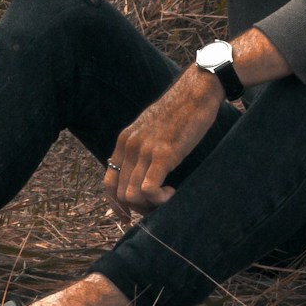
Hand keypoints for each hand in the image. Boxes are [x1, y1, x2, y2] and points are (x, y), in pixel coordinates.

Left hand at [105, 66, 223, 217]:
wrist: (197, 90)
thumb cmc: (181, 110)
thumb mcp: (153, 128)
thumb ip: (143, 147)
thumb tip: (143, 171)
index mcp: (124, 140)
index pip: (108, 182)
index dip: (117, 204)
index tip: (130, 215)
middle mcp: (129, 145)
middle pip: (119, 193)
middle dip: (137, 208)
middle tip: (157, 206)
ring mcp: (145, 150)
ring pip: (131, 195)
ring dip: (149, 206)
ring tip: (167, 198)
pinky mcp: (163, 154)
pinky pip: (148, 189)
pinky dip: (158, 199)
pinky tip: (172, 193)